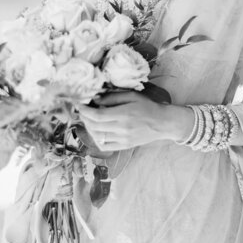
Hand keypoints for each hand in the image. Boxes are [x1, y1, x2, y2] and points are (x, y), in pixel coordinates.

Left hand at [77, 91, 193, 151]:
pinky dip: (96, 139)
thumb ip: (113, 98)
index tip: (79, 105)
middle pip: (94, 126)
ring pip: (97, 137)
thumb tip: (95, 100)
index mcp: (124, 115)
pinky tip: (96, 131)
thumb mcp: (132, 96)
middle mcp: (122, 129)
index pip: (96, 115)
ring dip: (89, 128)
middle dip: (84, 118)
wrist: (163, 123)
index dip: (84, 110)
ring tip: (88, 120)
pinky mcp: (124, 146)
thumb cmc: (148, 106)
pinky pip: (105, 146)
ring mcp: (123, 139)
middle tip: (82, 111)